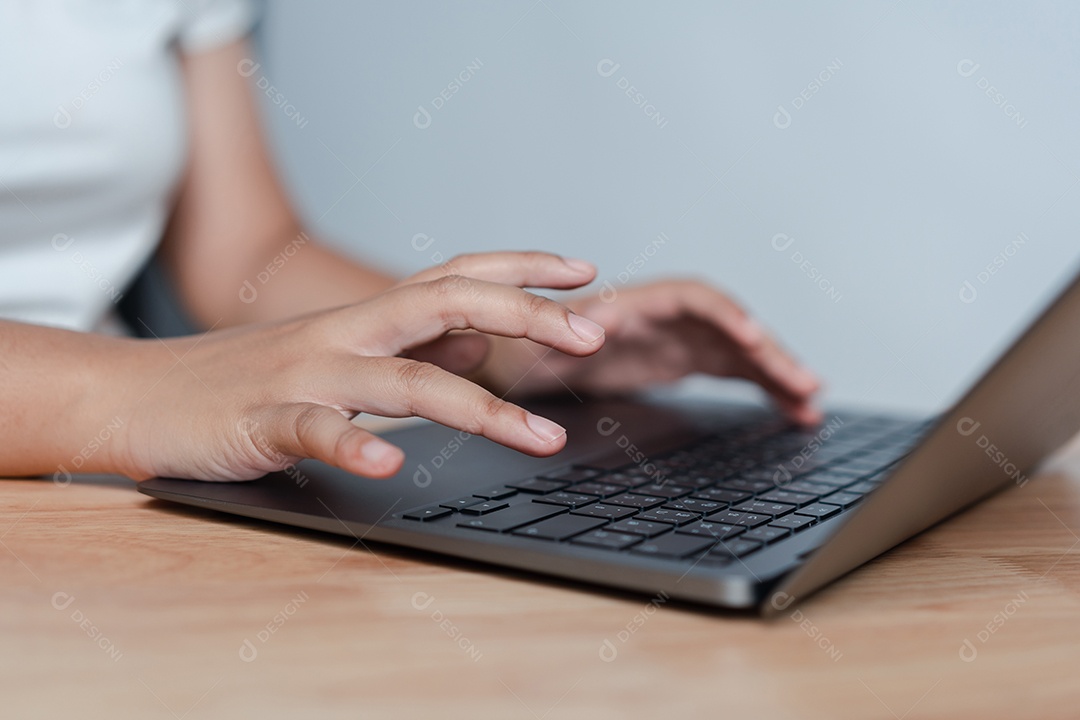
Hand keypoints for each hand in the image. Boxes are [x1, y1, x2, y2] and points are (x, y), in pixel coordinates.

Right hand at [111, 252, 604, 480]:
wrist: (135, 394)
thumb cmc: (244, 378)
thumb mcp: (342, 356)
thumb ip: (415, 346)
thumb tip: (486, 340)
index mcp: (365, 318)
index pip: (457, 275)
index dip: (522, 269)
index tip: (586, 272)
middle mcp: (344, 333)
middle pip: (445, 304)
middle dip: (527, 316)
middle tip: (594, 336)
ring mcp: (304, 374)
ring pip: (403, 379)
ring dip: (480, 406)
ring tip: (542, 438)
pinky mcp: (261, 421)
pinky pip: (314, 431)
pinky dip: (354, 446)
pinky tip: (390, 465)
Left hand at [478, 279, 822, 424]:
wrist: (512, 359)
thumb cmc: (521, 346)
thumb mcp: (536, 342)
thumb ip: (568, 329)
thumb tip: (603, 321)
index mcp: (632, 304)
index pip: (693, 299)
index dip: (727, 316)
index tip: (753, 339)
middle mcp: (662, 318)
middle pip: (729, 326)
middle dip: (768, 352)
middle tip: (804, 383)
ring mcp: (674, 340)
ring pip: (740, 352)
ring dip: (777, 372)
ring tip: (811, 402)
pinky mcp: (679, 363)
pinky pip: (733, 372)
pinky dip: (764, 389)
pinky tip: (794, 410)